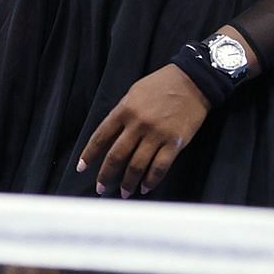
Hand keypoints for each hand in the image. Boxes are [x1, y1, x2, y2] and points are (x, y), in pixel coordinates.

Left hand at [77, 65, 208, 196]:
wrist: (192, 80)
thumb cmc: (160, 85)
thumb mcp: (133, 93)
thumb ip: (122, 114)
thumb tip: (110, 137)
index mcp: (124, 110)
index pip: (100, 137)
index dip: (89, 155)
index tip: (81, 168)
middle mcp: (137, 124)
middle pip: (116, 156)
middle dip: (106, 175)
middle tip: (101, 188)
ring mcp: (156, 134)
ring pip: (136, 165)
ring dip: (128, 183)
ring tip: (124, 193)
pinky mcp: (174, 142)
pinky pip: (159, 167)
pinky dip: (151, 181)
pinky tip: (145, 188)